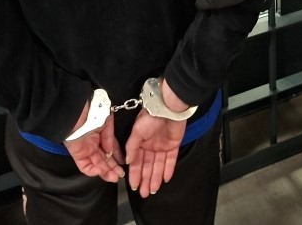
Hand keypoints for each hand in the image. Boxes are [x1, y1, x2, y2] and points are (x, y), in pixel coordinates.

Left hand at [63, 100, 124, 182]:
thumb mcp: (107, 123)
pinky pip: (85, 167)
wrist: (79, 113)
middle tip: (120, 175)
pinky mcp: (78, 155)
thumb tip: (110, 152)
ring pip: (96, 165)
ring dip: (105, 172)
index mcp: (101, 135)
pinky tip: (101, 172)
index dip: (117, 158)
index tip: (123, 164)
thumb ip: (109, 138)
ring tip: (114, 177)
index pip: (110, 150)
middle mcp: (94, 144)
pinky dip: (92, 171)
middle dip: (112, 168)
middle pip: (104, 160)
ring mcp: (86, 150)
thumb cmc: (94, 113)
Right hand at [124, 80, 188, 196]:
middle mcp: (150, 146)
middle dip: (145, 180)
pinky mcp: (173, 146)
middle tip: (143, 194)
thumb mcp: (137, 131)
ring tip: (152, 191)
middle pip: (147, 167)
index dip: (135, 174)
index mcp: (139, 143)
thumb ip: (132, 147)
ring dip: (155, 178)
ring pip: (158, 166)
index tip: (133, 186)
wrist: (168, 108)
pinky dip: (168, 170)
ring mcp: (162, 146)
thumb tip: (128, 162)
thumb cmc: (150, 117)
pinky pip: (170, 160)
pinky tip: (165, 180)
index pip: (136, 162)